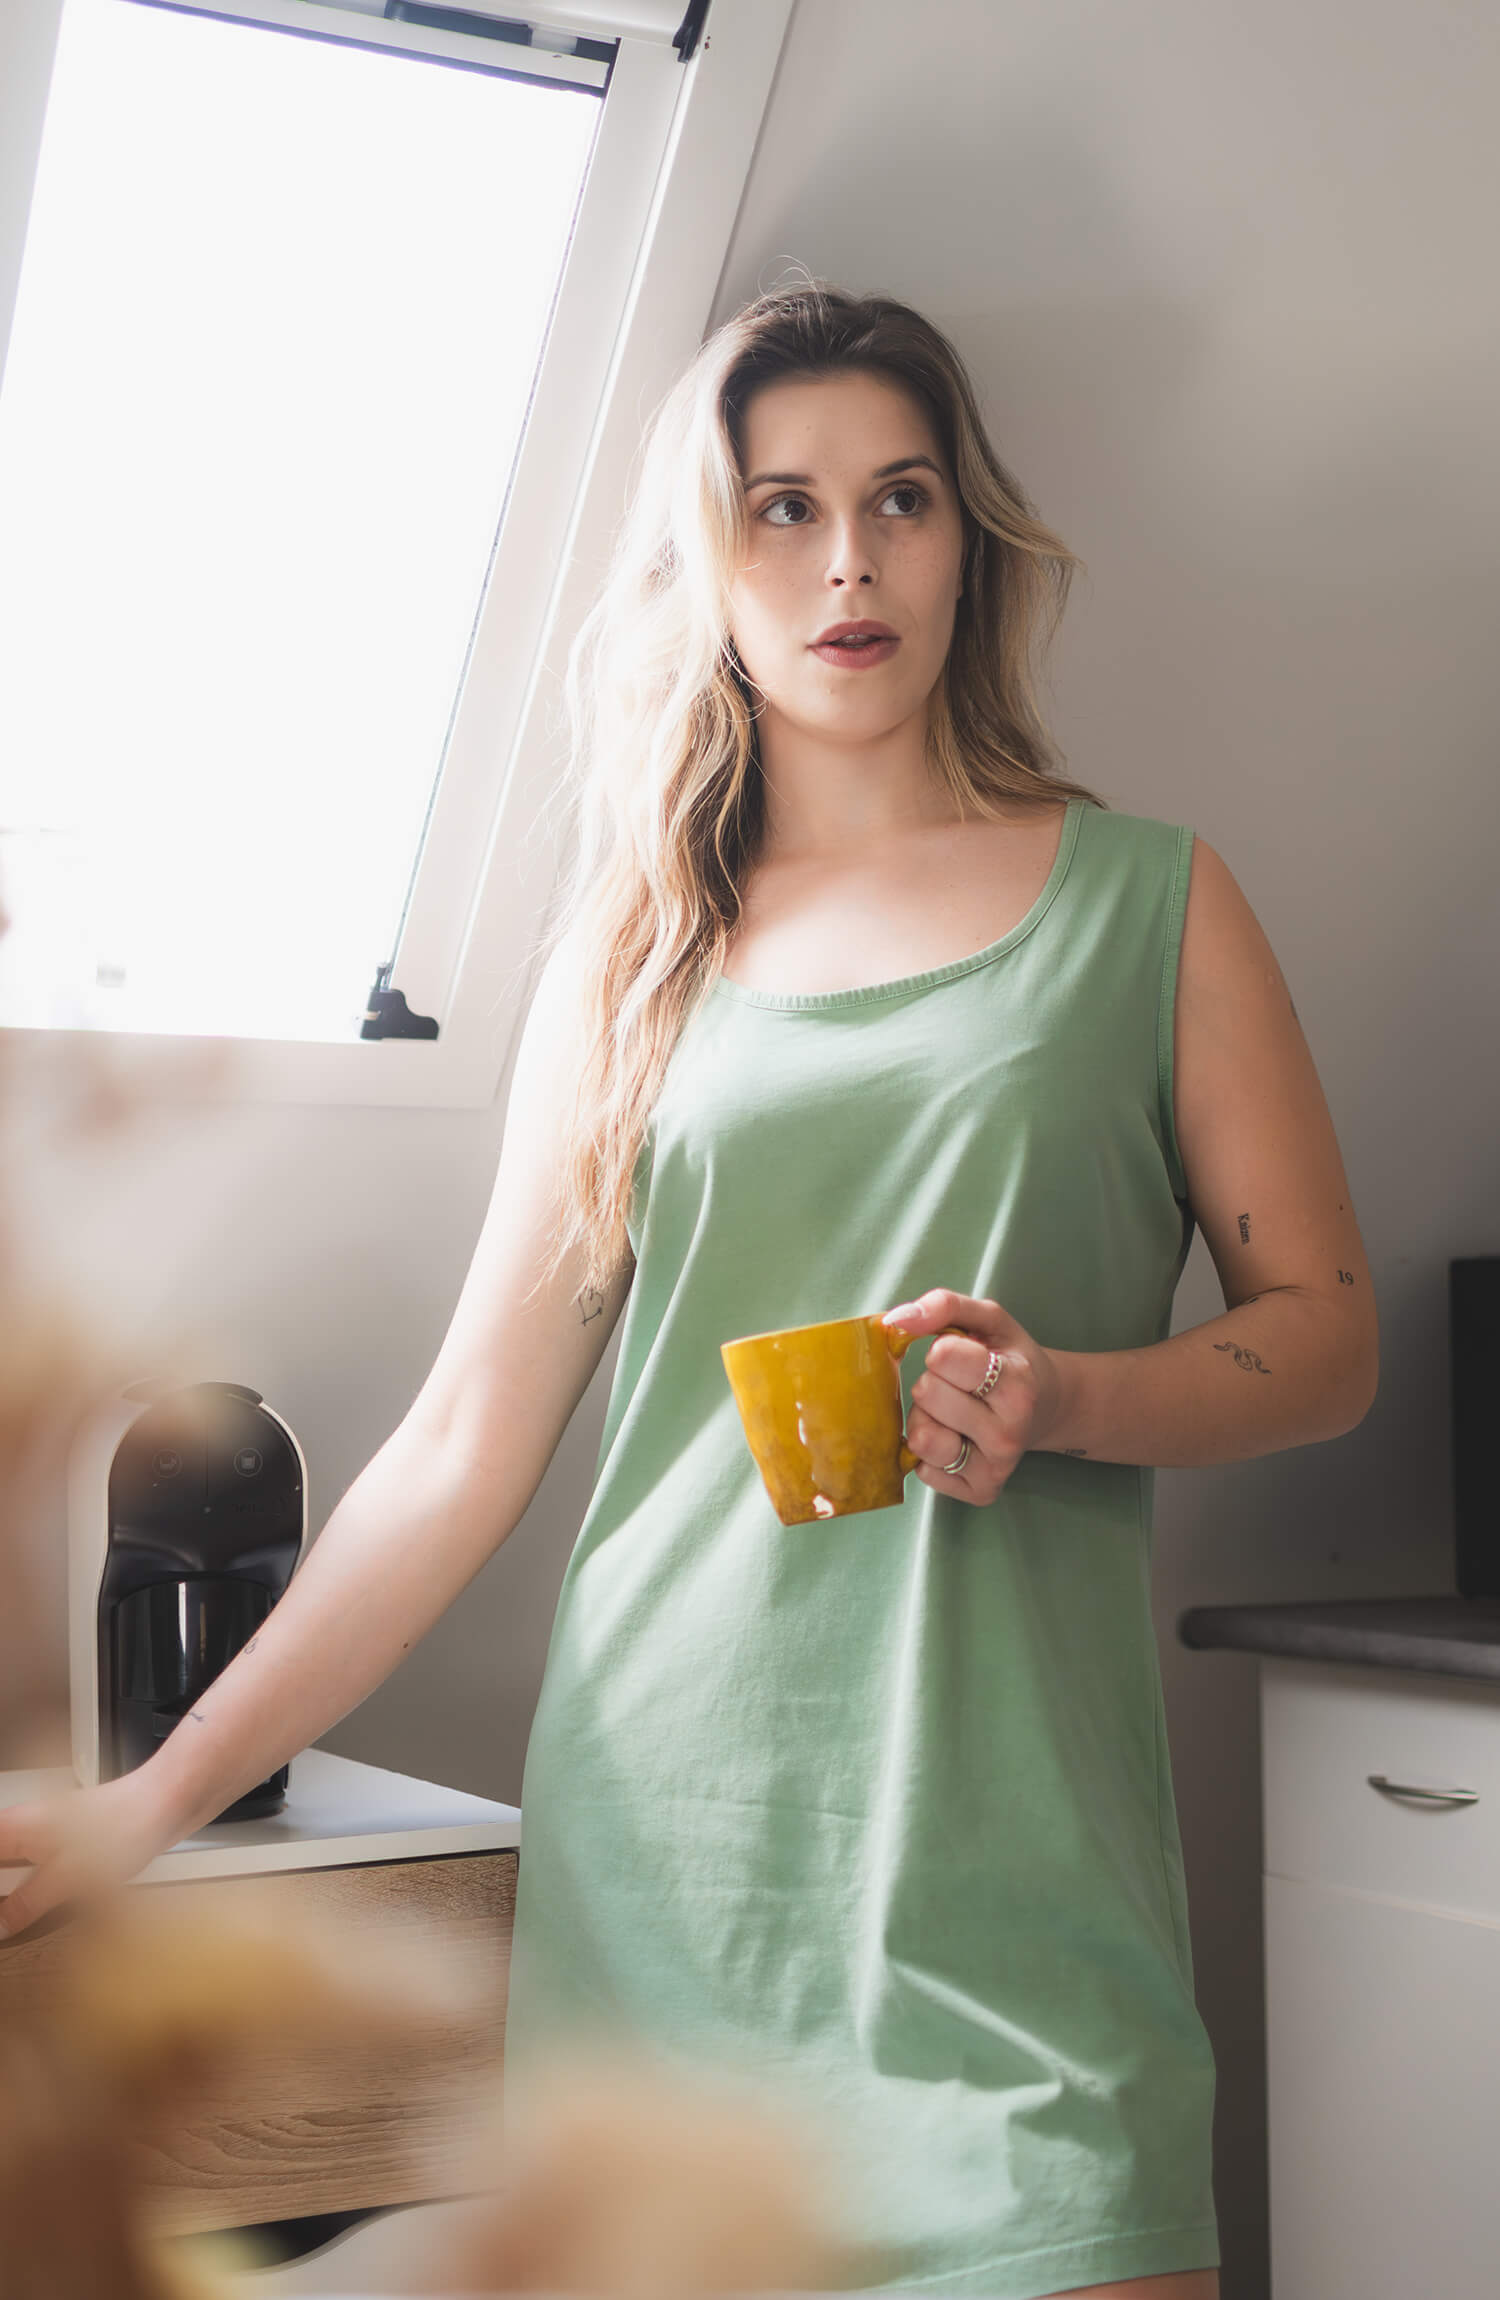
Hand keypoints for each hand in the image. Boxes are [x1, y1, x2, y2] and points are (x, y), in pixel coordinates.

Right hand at [0, 1770, 182, 1941]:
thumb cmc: (123, 1824)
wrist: (166, 1802)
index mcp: (14, 1827)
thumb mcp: (67, 1876)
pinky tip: (35, 1910)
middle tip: (4, 1923)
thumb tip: (0, 1925)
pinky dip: (30, 1890)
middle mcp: (26, 1825)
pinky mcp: (69, 1843)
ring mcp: (47, 1832)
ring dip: (13, 1897)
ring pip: (12, 1867)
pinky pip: (35, 1869)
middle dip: (3, 1898)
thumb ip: (28, 1903)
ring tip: (13, 1923)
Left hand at [882, 1286, 1064, 1503]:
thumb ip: (944, 1306)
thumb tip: (895, 1321)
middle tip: (960, 1386)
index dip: (942, 1351)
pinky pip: (924, 1471)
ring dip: (926, 1420)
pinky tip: (957, 1439)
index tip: (963, 1357)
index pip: (942, 1356)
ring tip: (953, 1413)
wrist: (1048, 1406)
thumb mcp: (989, 1320)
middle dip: (933, 1383)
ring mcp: (997, 1466)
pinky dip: (930, 1453)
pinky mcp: (981, 1492)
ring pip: (921, 1437)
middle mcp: (1010, 1430)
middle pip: (926, 1393)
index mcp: (1016, 1382)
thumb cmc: (1010, 1358)